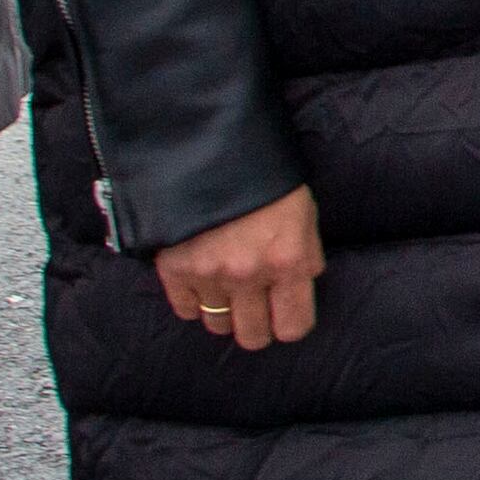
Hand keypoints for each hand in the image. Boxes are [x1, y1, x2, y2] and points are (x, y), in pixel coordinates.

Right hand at [156, 186, 325, 350]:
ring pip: (217, 325)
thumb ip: (305, 255)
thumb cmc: (266, 177)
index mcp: (290, 261)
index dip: (289, 323)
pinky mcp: (175, 268)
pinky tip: (202, 280)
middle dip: (256, 325)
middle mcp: (250, 274)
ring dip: (224, 312)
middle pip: (252, 336)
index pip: (293, 327)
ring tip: (226, 287)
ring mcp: (209, 273)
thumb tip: (299, 286)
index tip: (283, 313)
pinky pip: (186, 310)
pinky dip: (194, 301)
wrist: (210, 144)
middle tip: (254, 306)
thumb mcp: (303, 213)